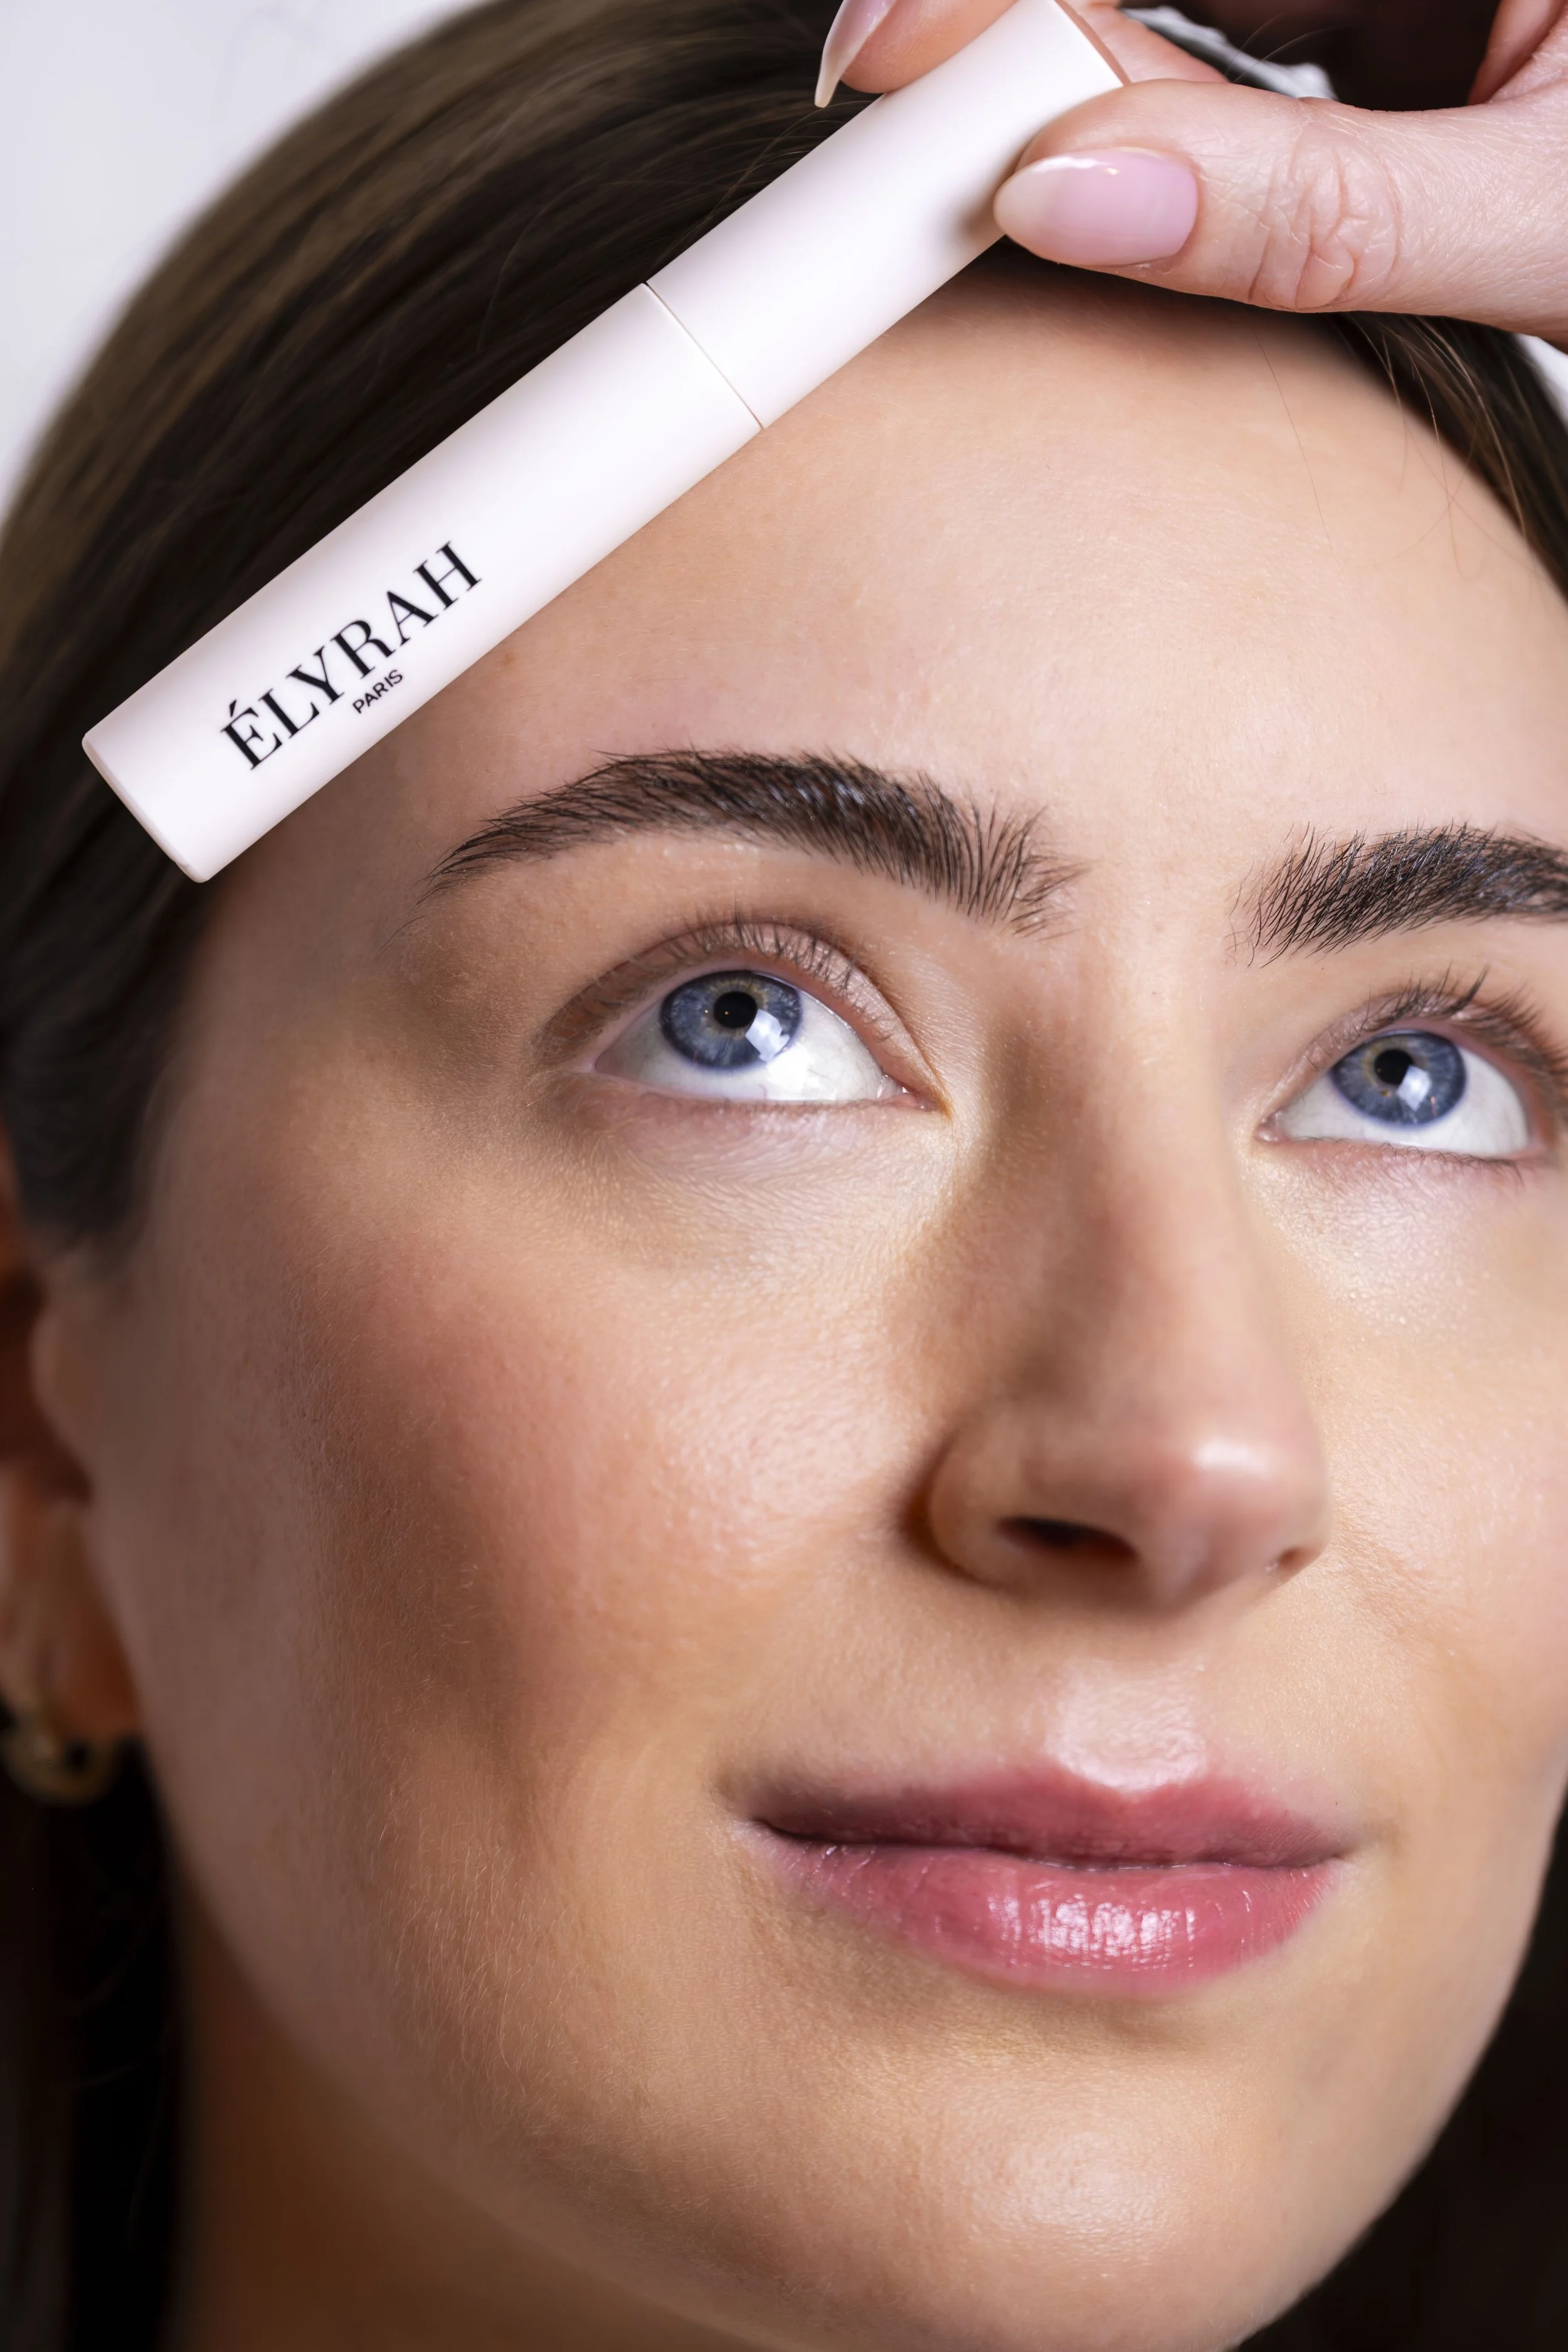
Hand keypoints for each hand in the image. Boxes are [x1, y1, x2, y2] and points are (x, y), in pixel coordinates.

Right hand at [816, 0, 1567, 343]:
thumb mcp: (1554, 221)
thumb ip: (1316, 216)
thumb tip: (1071, 204)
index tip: (884, 63)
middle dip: (1036, 45)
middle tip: (912, 161)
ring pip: (1192, 11)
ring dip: (1096, 103)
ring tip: (985, 201)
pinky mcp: (1411, 40)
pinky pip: (1245, 68)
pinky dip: (1169, 146)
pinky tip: (1098, 196)